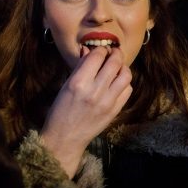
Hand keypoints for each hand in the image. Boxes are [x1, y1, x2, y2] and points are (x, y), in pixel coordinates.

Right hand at [40, 46, 132, 178]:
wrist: (65, 138)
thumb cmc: (60, 111)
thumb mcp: (66, 86)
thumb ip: (80, 67)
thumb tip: (88, 50)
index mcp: (78, 82)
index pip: (97, 56)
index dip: (101, 49)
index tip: (100, 49)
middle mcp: (95, 90)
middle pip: (115, 63)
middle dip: (115, 53)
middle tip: (113, 52)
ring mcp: (108, 101)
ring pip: (126, 75)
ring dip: (123, 67)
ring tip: (117, 67)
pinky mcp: (115, 110)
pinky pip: (127, 90)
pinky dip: (125, 83)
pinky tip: (117, 82)